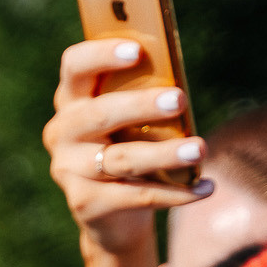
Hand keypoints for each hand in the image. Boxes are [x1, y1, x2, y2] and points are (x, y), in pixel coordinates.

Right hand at [43, 39, 212, 259]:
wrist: (112, 215)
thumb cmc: (128, 148)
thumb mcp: (129, 120)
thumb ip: (140, 97)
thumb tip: (177, 88)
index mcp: (72, 100)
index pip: (75, 66)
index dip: (101, 55)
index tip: (137, 51)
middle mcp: (62, 133)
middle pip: (98, 114)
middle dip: (140, 105)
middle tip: (179, 99)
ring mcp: (69, 170)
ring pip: (121, 159)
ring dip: (164, 154)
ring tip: (199, 149)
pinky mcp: (86, 204)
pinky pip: (136, 196)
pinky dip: (175, 193)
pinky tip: (204, 187)